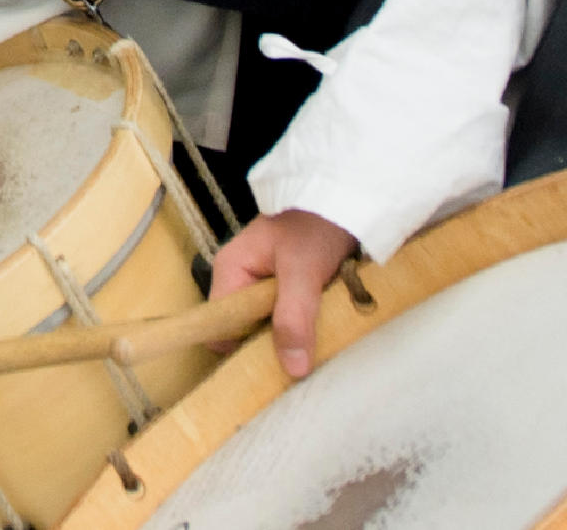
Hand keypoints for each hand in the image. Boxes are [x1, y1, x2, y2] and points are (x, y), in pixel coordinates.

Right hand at [206, 208, 361, 377]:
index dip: (239, 350)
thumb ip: (293, 317)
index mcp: (231, 269)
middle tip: (301, 364)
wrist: (346, 196)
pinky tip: (325, 335)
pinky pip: (290, 318)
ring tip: (318, 351)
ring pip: (271, 326)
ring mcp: (265, 283)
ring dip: (294, 339)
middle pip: (245, 330)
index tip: (269, 370)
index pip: (219, 325)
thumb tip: (292, 370)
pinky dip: (306, 328)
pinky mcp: (289, 286)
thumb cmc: (315, 225)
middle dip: (272, 349)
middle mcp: (242, 279)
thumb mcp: (302, 270)